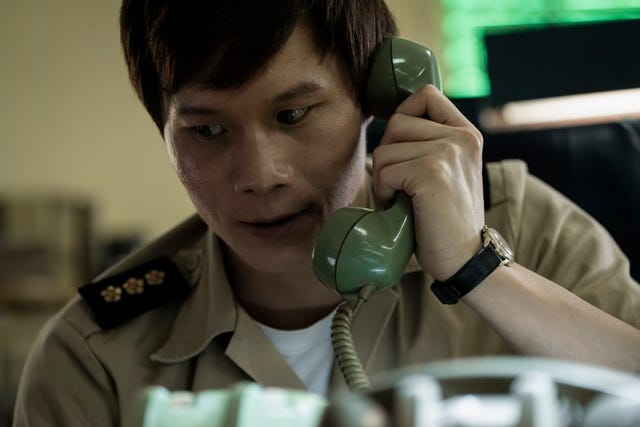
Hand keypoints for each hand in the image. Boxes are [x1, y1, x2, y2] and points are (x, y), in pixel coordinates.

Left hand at [371, 85, 484, 280]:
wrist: (465, 260)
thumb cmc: (445, 221)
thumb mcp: (447, 172)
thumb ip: (428, 145)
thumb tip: (389, 125)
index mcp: (466, 133)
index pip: (425, 95)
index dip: (402, 114)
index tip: (400, 147)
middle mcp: (461, 137)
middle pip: (396, 122)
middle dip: (387, 155)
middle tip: (399, 186)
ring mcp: (448, 152)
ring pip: (385, 149)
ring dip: (382, 179)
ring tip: (402, 200)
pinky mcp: (432, 172)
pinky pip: (384, 171)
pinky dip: (384, 193)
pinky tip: (402, 209)